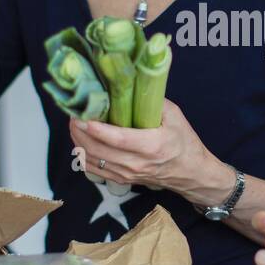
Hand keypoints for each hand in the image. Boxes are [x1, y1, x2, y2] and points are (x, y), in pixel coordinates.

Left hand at [68, 99, 222, 199]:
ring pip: (91, 160)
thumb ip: (153, 101)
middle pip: (98, 150)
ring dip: (78, 141)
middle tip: (74, 113)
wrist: (191, 173)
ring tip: (75, 123)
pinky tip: (81, 140)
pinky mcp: (121, 179)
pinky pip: (93, 169)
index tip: (83, 115)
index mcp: (151, 146)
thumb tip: (131, 85)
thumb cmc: (184, 143)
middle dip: (80, 130)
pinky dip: (82, 155)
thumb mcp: (175, 116)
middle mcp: (136, 163)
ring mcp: (127, 174)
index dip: (97, 128)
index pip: (118, 139)